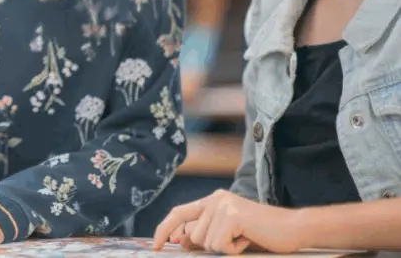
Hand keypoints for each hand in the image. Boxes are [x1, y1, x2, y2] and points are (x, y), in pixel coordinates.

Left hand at [152, 190, 301, 254]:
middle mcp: (215, 199)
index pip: (179, 213)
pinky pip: (220, 245)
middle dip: (209, 246)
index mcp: (212, 201)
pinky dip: (234, 249)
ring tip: (244, 239)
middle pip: (193, 235)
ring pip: (205, 242)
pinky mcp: (232, 215)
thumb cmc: (262, 234)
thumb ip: (205, 233)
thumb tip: (181, 241)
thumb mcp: (228, 233)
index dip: (164, 229)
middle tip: (235, 241)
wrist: (293, 229)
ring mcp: (223, 205)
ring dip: (225, 248)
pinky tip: (248, 240)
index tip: (156, 246)